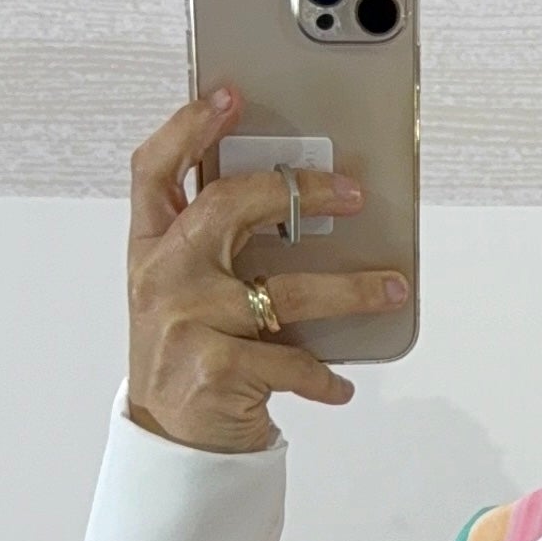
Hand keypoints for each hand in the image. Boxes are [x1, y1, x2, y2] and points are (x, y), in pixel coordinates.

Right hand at [125, 85, 409, 450]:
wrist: (172, 443)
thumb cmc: (190, 353)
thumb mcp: (185, 292)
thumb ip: (217, 245)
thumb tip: (300, 198)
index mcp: (151, 247)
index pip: (156, 170)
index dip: (189, 127)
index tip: (230, 97)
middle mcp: (162, 276)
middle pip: (228, 206)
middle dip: (297, 191)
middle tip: (352, 194)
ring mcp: (185, 322)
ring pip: (284, 291)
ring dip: (349, 289)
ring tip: (390, 288)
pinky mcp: (214, 369)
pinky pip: (291, 362)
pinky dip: (324, 377)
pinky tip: (340, 385)